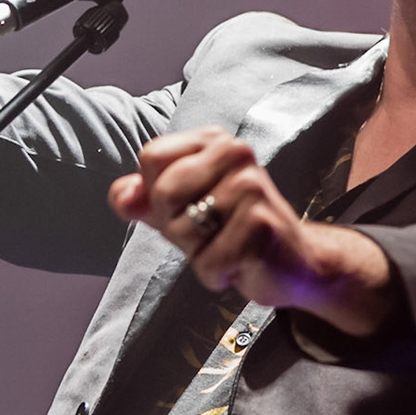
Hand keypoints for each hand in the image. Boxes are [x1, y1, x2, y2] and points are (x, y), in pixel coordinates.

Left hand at [107, 127, 393, 336]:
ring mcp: (252, 187)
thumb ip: (142, 199)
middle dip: (176, 227)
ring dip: (198, 253)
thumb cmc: (231, 231)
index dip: (156, 192)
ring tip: (226, 246)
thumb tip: (121, 196)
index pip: (151, 157)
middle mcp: (236, 152)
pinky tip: (240, 264)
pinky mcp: (261, 225)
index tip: (188, 205)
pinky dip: (216, 274)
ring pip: (182, 230)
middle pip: (163, 192)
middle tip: (210, 232)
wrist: (294, 263)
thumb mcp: (179, 210)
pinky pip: (208, 261)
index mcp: (214, 140)